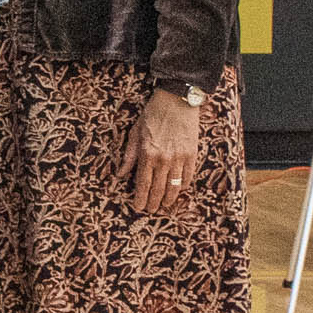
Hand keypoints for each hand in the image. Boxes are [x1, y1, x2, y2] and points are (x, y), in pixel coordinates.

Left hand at [126, 87, 205, 213]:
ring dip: (169, 199)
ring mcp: (180, 158)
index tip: (137, 207)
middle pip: (159, 188)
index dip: (140, 197)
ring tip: (164, 207)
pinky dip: (183, 186)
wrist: (176, 101)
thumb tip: (119, 174)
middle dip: (154, 202)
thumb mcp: (134, 133)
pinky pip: (188, 176)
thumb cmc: (152, 115)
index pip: (143, 183)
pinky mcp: (192, 154)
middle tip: (150, 211)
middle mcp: (163, 159)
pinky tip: (179, 191)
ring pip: (174, 186)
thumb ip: (128, 156)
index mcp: (147, 154)